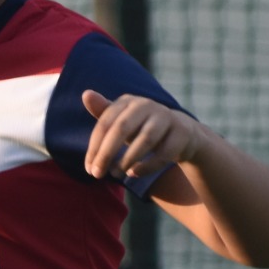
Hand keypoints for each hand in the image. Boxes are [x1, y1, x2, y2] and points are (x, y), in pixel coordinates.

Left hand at [81, 89, 205, 181]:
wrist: (181, 133)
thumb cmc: (142, 128)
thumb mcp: (121, 121)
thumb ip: (103, 112)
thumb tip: (86, 94)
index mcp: (128, 102)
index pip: (105, 123)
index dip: (94, 147)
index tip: (88, 168)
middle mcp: (147, 105)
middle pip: (122, 129)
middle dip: (106, 154)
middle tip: (96, 174)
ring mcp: (166, 117)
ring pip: (145, 140)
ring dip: (127, 160)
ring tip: (115, 174)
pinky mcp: (182, 133)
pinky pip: (164, 152)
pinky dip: (147, 166)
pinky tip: (133, 174)